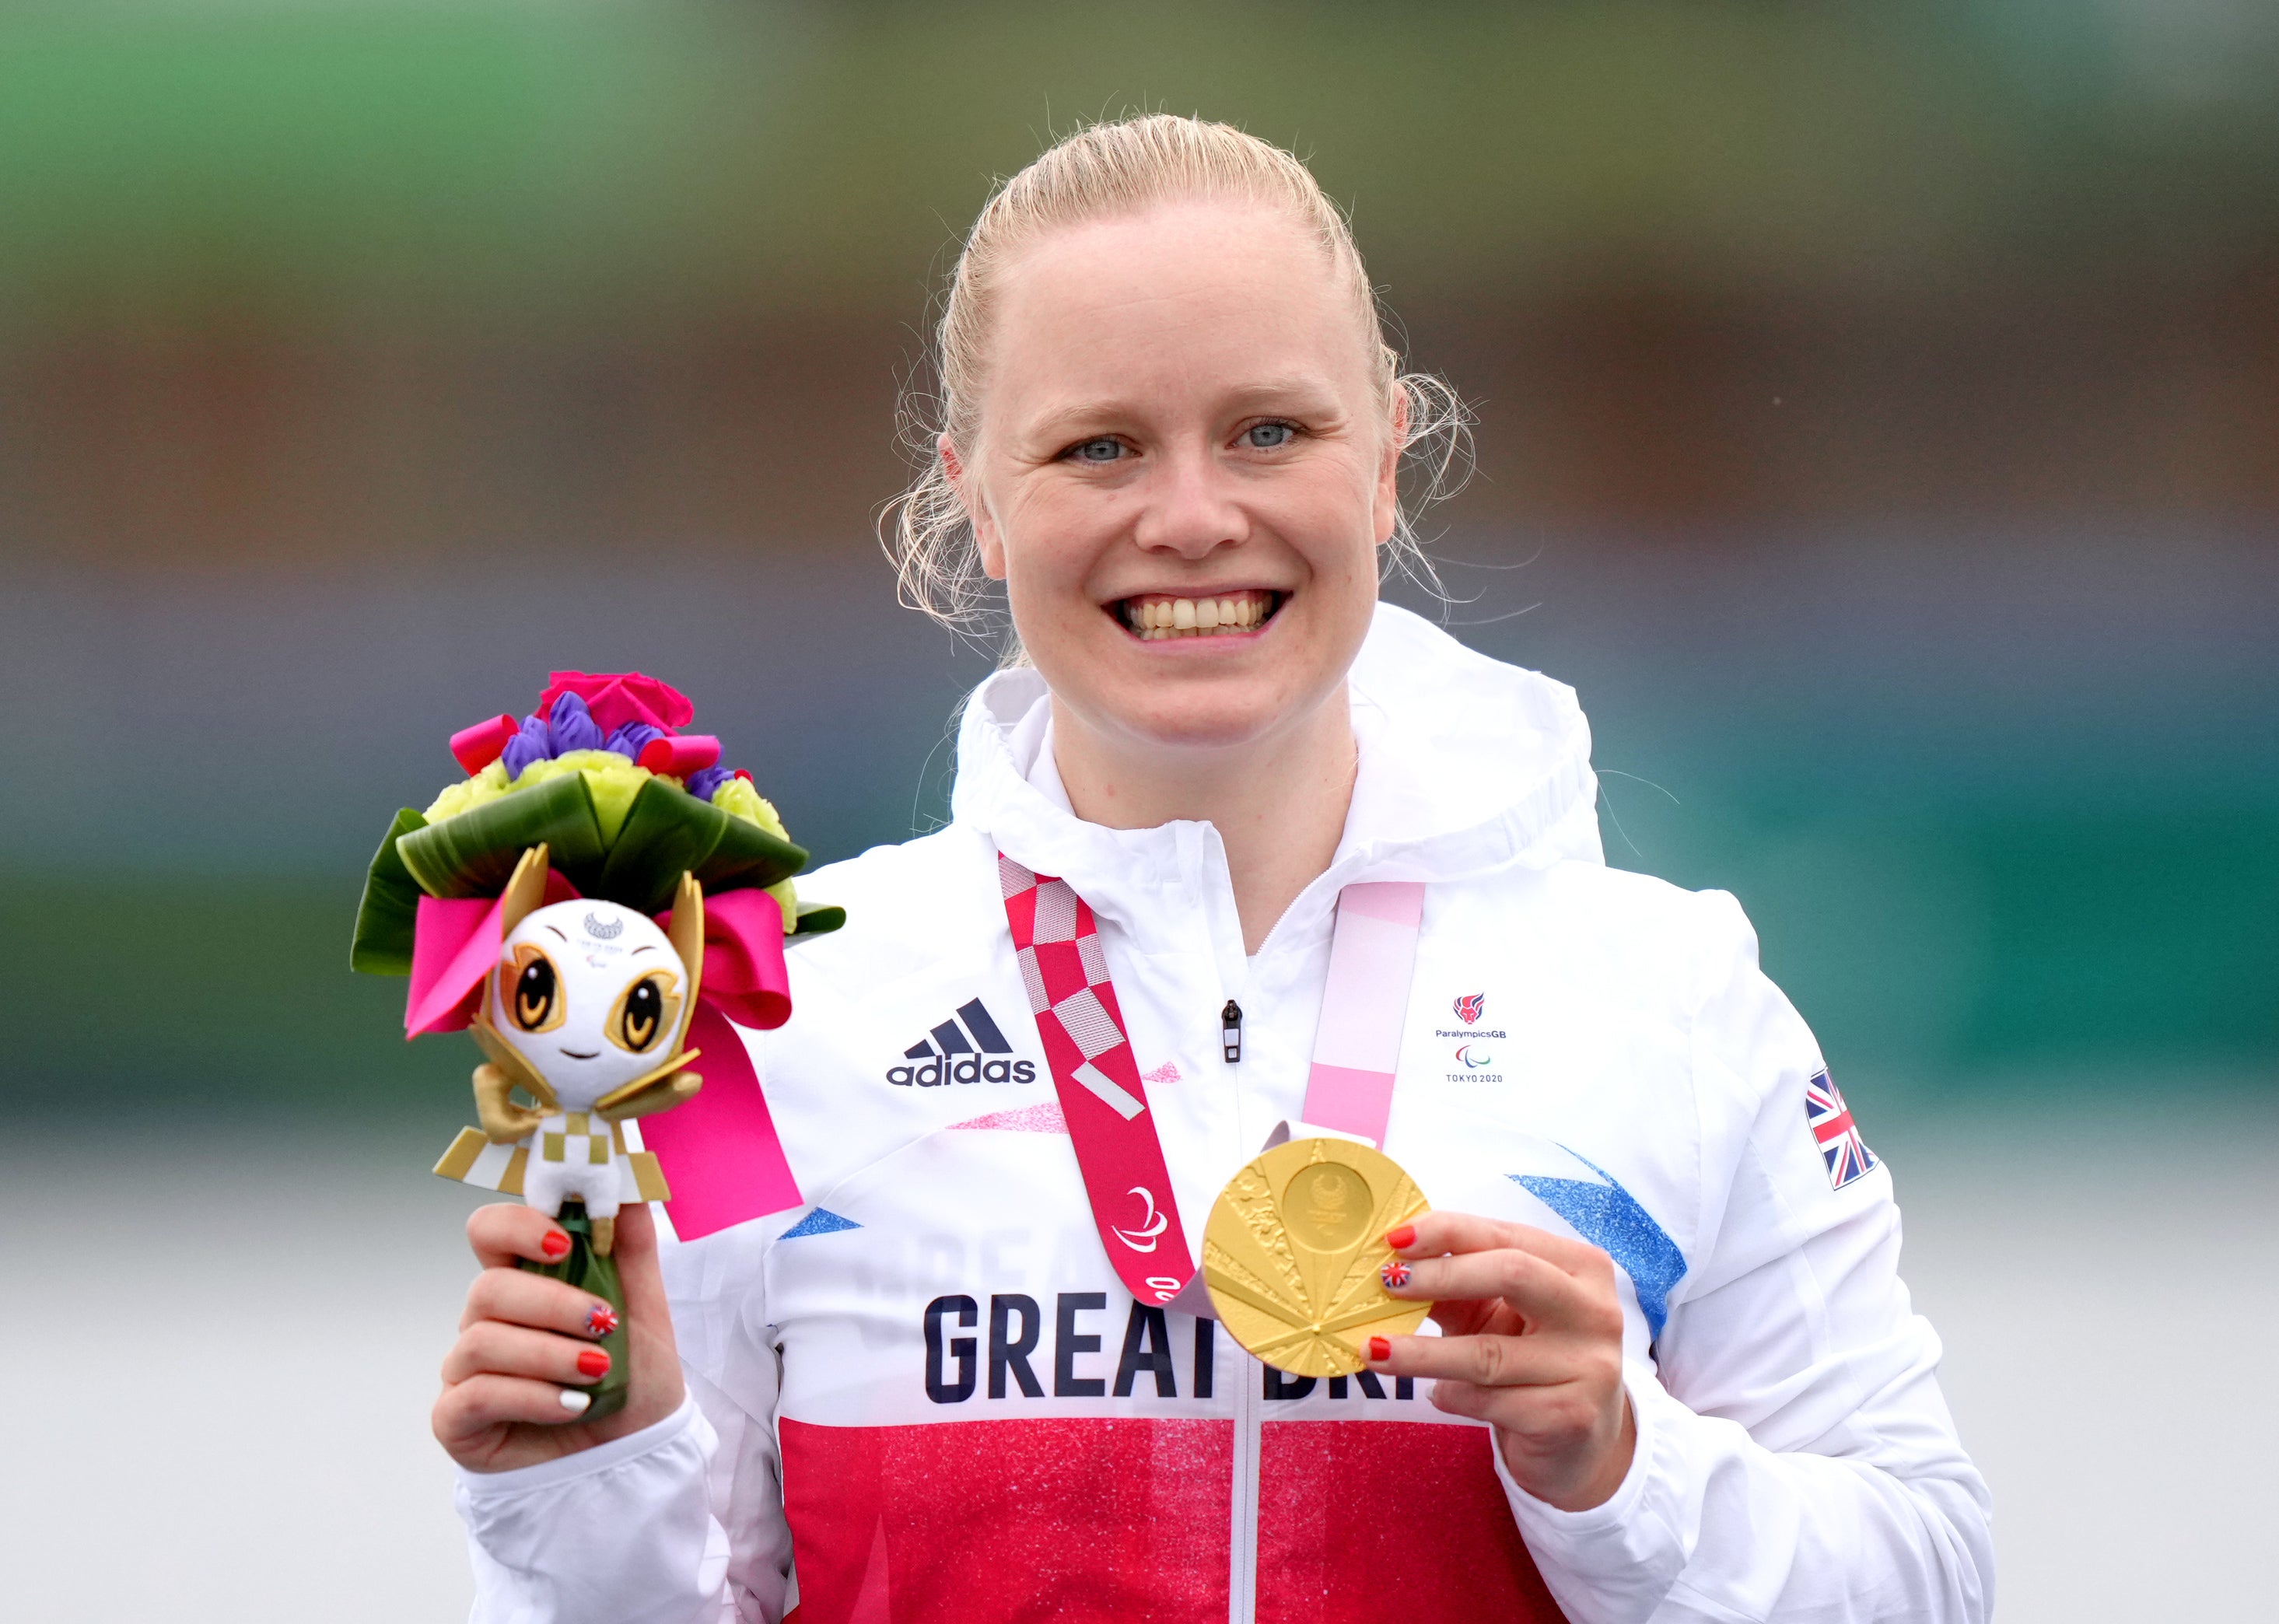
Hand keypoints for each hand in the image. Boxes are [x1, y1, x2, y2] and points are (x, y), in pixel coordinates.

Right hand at [434, 1201, 685, 1472]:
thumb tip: (629, 1184)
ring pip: (481, 1340)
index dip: (516, 1225)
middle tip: (602, 1322)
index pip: (490, 1232)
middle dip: (551, 1303)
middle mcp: (487, 1322)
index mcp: (525, 1284)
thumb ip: (631, 1247)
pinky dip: (531, 1396)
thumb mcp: (645, 1309)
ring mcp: (467, 1371)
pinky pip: (475, 1394)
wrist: (635, 1460)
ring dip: (548, 1353)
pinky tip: (571, 1405)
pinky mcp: (458, 1421)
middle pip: (488, 1288)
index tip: (564, 1240)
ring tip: (597, 1371)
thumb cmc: (633, 1382)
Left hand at [1365, 1211, 1633, 1511]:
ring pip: (1488, 1353)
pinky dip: (1451, 1396)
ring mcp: (1589, 1366)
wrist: (1579, 1442)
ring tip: (1375, 1350)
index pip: (1505, 1234)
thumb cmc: (1529, 1359)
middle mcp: (1594, 1311)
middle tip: (1388, 1283)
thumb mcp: (1495, 1312)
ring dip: (1420, 1352)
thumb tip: (1391, 1262)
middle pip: (1512, 1273)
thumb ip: (1455, 1284)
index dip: (1446, 1232)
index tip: (1393, 1239)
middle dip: (1441, 1275)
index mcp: (1580, 1267)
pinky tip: (1437, 1395)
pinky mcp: (1571, 1417)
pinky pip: (1490, 1401)